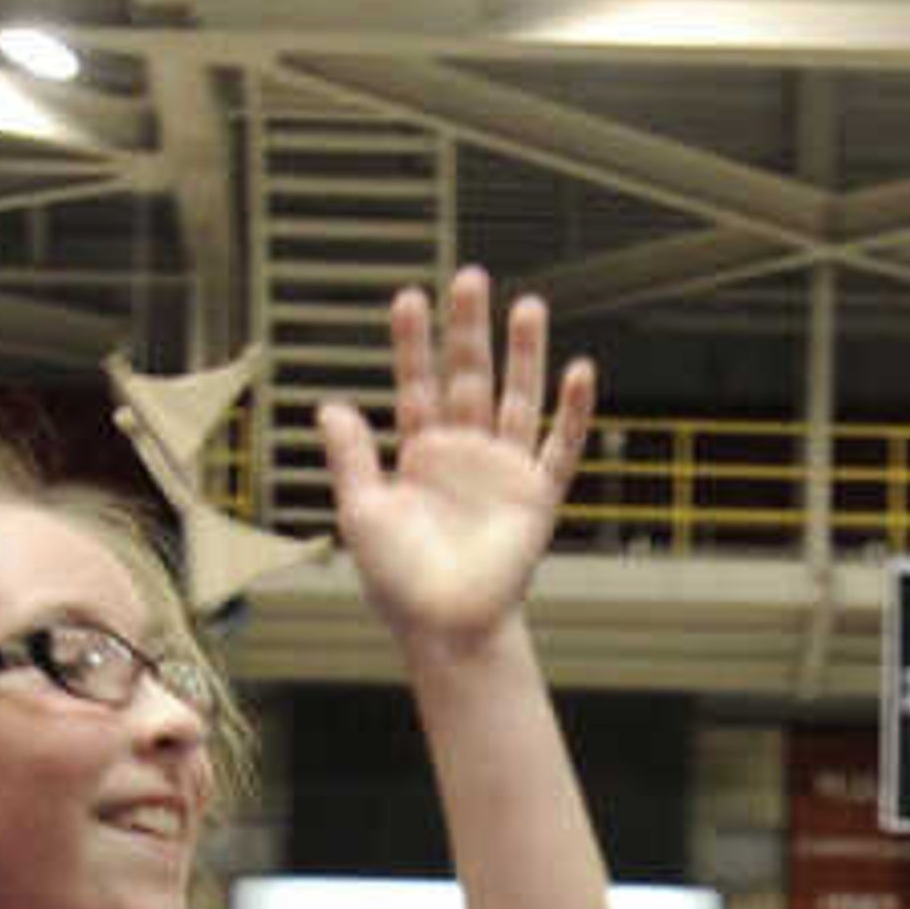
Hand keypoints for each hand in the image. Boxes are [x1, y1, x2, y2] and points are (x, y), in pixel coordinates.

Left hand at [315, 271, 591, 653]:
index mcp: (420, 454)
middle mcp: (464, 454)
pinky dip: (572, 414)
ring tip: (528, 305)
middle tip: (469, 279)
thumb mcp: (362, 514)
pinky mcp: (536, 498)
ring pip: (516, 399)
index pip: (417, 384)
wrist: (444, 629)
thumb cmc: (397, 581)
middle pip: (469, 377)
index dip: (414, 344)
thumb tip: (329, 406)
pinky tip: (580, 372)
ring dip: (524, 355)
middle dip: (469, 330)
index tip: (408, 298)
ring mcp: (503, 472)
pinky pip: (559, 449)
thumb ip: (350, 459)